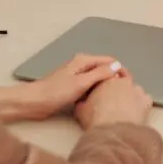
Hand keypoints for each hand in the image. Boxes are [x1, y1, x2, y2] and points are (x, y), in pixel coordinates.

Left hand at [0, 54, 121, 121]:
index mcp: (84, 60)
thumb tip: (117, 66)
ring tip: (114, 98)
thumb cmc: (56, 92)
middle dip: (115, 78)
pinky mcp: (73, 86)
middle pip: (104, 69)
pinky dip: (97, 91)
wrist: (34, 103)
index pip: (110, 61)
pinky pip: (90, 86)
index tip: (129, 84)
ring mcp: (77, 76)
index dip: (121, 70)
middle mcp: (82, 65)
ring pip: (98, 78)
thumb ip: (100, 74)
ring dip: (106, 86)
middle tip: (123, 93)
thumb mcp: (81, 83)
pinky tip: (99, 101)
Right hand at [74, 72, 152, 129]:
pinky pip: (145, 99)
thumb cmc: (96, 119)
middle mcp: (122, 81)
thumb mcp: (80, 110)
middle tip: (114, 100)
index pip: (107, 76)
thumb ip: (82, 102)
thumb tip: (81, 102)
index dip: (106, 84)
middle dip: (119, 88)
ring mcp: (136, 89)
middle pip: (122, 80)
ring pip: (134, 89)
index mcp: (106, 79)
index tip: (104, 92)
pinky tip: (136, 112)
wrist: (113, 132)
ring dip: (131, 95)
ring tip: (125, 108)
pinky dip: (142, 103)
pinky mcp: (146, 100)